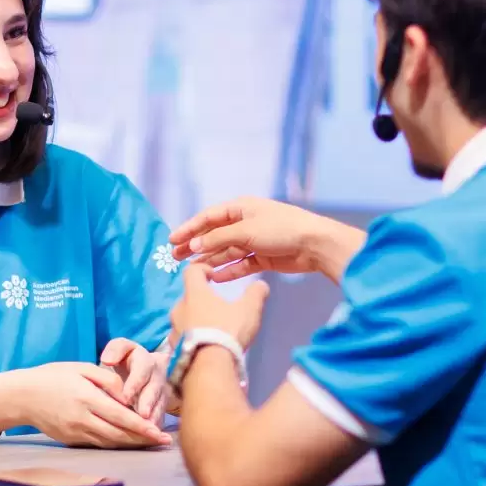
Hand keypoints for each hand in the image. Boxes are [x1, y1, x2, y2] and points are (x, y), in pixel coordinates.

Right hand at [0, 363, 170, 448]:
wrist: (22, 396)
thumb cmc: (52, 376)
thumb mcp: (81, 368)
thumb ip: (108, 380)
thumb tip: (129, 395)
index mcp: (86, 398)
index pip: (121, 416)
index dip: (142, 426)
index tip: (159, 432)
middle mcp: (82, 419)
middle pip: (119, 434)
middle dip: (143, 439)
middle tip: (163, 442)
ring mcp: (76, 432)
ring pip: (110, 442)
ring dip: (132, 444)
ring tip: (151, 444)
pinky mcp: (71, 440)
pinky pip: (98, 444)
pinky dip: (116, 444)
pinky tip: (128, 442)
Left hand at [100, 338, 167, 425]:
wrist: (145, 369)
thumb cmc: (128, 359)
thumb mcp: (121, 349)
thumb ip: (115, 350)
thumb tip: (107, 360)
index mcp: (146, 359)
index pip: (143, 368)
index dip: (135, 383)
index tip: (126, 397)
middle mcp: (159, 374)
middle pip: (156, 388)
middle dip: (149, 402)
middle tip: (142, 415)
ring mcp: (165, 390)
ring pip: (162, 403)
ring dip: (155, 416)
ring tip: (149, 428)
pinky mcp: (165, 404)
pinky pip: (162, 415)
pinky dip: (157, 425)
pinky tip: (152, 436)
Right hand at [170, 197, 360, 282]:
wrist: (314, 244)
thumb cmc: (281, 229)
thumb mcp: (245, 231)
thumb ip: (217, 239)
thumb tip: (193, 246)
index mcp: (240, 207)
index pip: (208, 217)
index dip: (189, 228)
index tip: (172, 240)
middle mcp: (245, 223)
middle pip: (214, 235)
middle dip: (196, 246)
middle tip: (175, 257)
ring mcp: (254, 241)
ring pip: (226, 252)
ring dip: (210, 260)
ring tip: (192, 271)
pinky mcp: (263, 258)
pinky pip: (240, 265)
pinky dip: (228, 271)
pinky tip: (214, 278)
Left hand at [170, 264, 268, 349]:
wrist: (209, 367)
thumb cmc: (227, 331)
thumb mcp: (249, 309)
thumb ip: (256, 293)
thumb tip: (261, 284)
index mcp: (194, 293)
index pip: (192, 271)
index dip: (203, 269)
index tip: (213, 275)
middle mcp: (178, 308)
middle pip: (189, 297)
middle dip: (202, 301)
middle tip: (218, 311)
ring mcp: (173, 330)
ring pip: (184, 319)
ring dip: (196, 321)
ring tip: (212, 332)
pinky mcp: (173, 349)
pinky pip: (183, 339)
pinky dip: (192, 340)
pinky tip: (204, 348)